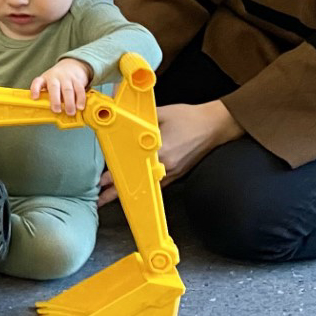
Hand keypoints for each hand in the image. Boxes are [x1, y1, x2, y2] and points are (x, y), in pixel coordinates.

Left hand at [30, 59, 93, 115]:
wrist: (71, 65)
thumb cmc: (56, 80)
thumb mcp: (47, 83)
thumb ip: (45, 95)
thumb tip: (44, 111)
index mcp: (45, 79)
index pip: (37, 82)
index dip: (35, 89)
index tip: (34, 98)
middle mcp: (55, 77)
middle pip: (54, 87)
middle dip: (55, 100)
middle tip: (57, 111)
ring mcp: (66, 78)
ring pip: (68, 89)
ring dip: (69, 102)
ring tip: (70, 112)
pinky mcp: (77, 80)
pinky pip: (79, 89)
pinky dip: (80, 99)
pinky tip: (80, 107)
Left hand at [98, 99, 243, 205]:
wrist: (215, 124)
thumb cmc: (189, 118)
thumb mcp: (159, 114)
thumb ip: (138, 122)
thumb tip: (121, 122)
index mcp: (160, 153)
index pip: (130, 170)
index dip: (113, 178)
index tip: (100, 184)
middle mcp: (166, 167)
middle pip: (136, 182)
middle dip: (117, 192)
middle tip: (100, 200)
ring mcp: (173, 172)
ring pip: (146, 186)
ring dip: (130, 191)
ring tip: (112, 197)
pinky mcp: (178, 173)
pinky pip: (157, 183)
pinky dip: (144, 186)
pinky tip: (135, 188)